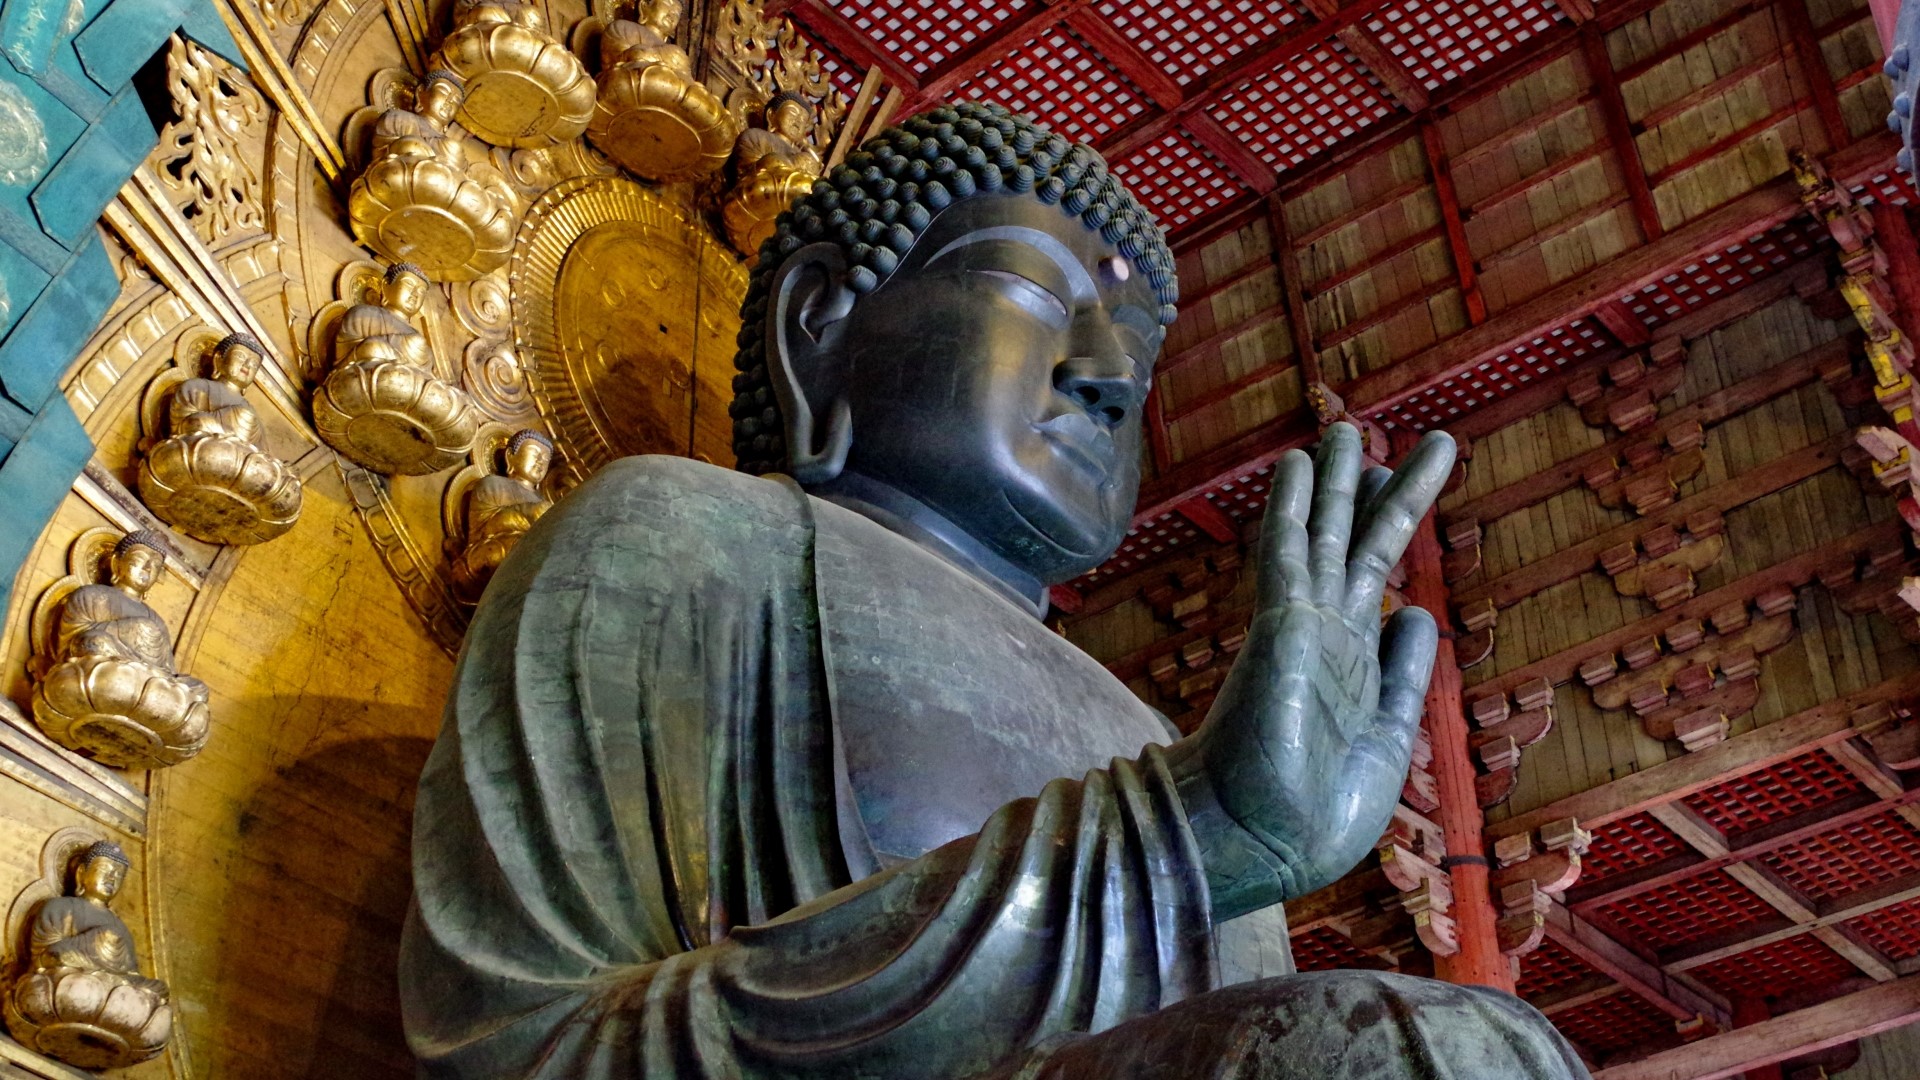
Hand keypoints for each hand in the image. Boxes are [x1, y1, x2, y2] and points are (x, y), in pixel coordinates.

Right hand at [1167, 422, 1454, 919]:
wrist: (1266, 842)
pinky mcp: (1280, 630)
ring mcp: (1301, 629)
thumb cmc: (1318, 812)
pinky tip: (1297, 465)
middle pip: (1355, 545)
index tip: (1393, 486)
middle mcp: (1325, 636)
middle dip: (1372, 489)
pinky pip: (1287, 556)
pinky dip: (1292, 509)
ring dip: (1336, 482)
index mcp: (1352, 663)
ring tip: (1346, 427)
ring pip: (1326, 538)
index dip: (1387, 528)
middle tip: (1377, 433)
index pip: (1372, 579)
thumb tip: (1419, 613)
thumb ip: (1405, 674)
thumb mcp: (1389, 736)